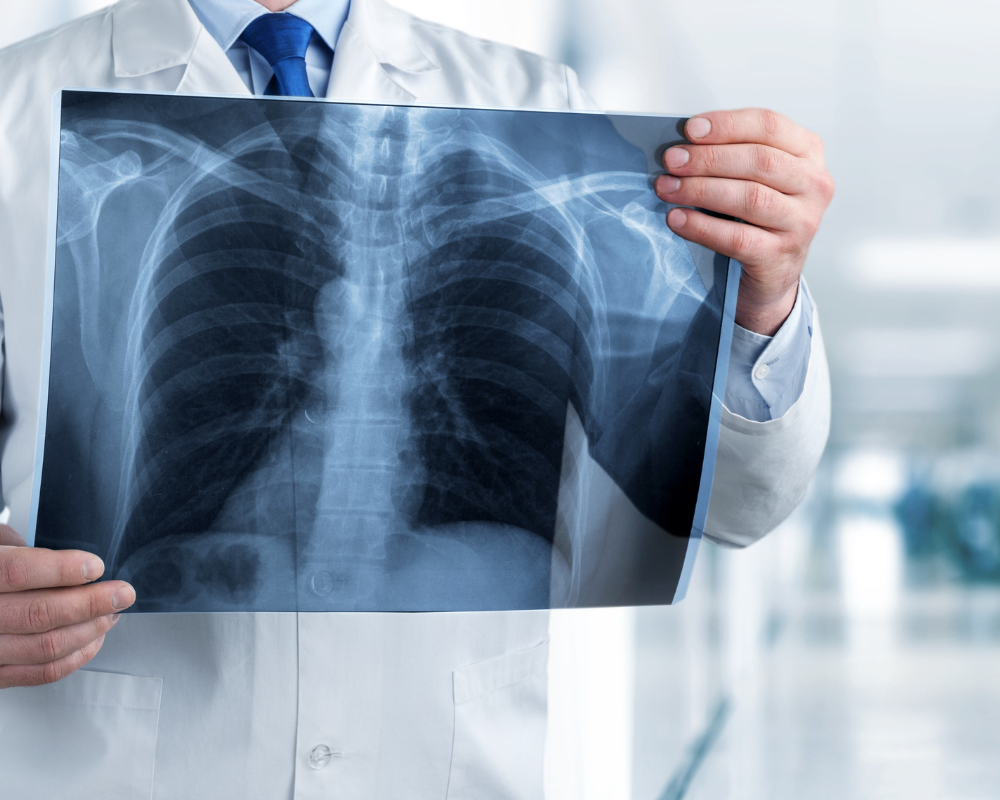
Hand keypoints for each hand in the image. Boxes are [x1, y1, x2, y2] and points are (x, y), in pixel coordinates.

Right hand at [0, 524, 133, 687]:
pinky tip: (92, 640)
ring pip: (44, 648)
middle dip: (91, 603)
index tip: (96, 566)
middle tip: (122, 593)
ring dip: (89, 631)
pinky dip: (74, 658)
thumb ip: (12, 546)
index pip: (18, 571)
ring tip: (111, 613)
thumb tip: (58, 556)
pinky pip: (38, 674)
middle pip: (39, 613)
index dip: (62, 569)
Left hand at [654, 108, 834, 334]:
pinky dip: (702, 227)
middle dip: (708, 159)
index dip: (728, 125)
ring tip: (667, 188)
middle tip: (672, 161)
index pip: (770, 126)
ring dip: (701, 190)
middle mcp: (813, 185)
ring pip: (750, 198)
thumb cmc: (759, 216)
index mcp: (807, 153)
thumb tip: (683, 145)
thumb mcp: (757, 176)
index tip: (690, 129)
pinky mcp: (781, 254)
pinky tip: (677, 219)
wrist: (772, 272)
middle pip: (759, 161)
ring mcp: (802, 222)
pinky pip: (737, 237)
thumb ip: (732, 154)